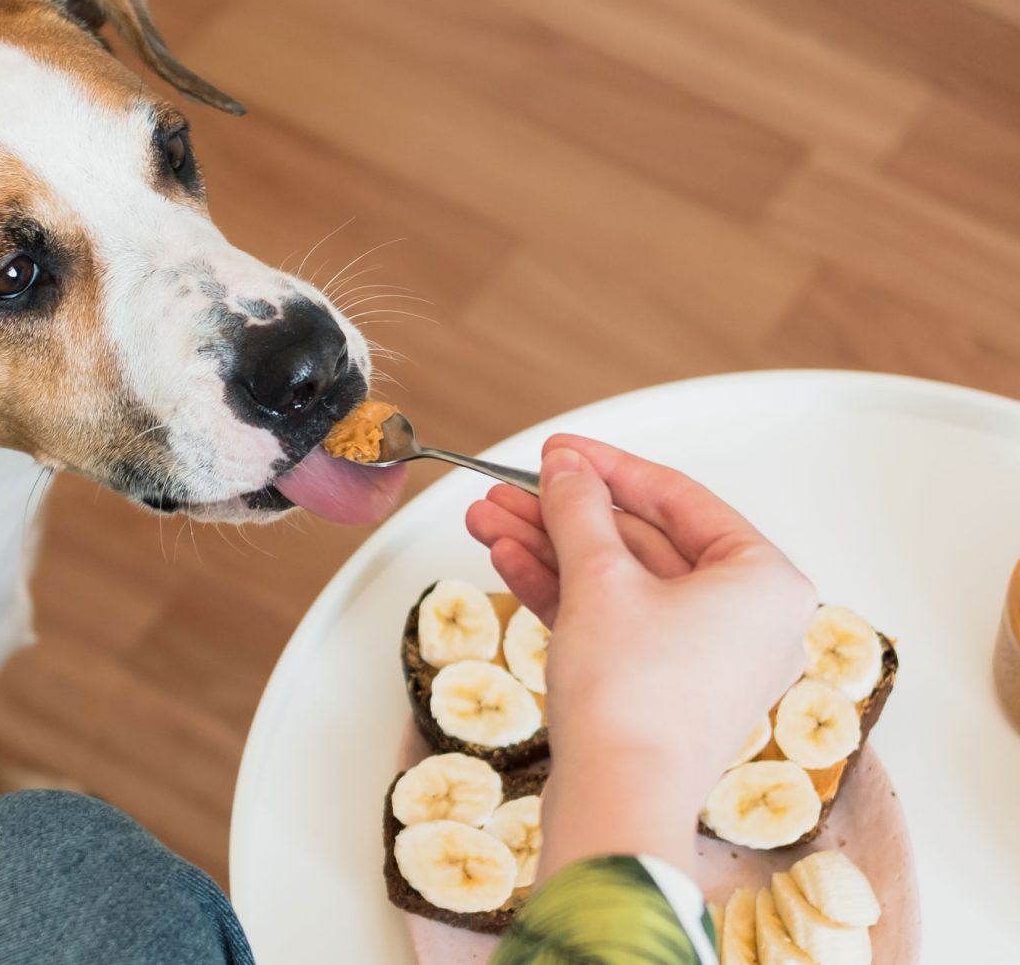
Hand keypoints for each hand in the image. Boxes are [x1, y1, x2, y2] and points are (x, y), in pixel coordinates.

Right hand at [466, 435, 814, 879]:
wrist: (617, 802)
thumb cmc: (633, 699)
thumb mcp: (599, 579)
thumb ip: (579, 510)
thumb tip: (566, 467)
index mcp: (764, 581)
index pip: (679, 499)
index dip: (608, 467)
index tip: (559, 449)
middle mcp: (746, 619)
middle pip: (641, 541)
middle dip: (563, 514)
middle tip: (509, 487)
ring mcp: (703, 658)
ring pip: (619, 582)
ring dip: (550, 549)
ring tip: (488, 520)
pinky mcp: (663, 689)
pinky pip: (615, 621)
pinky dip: (563, 592)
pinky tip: (508, 560)